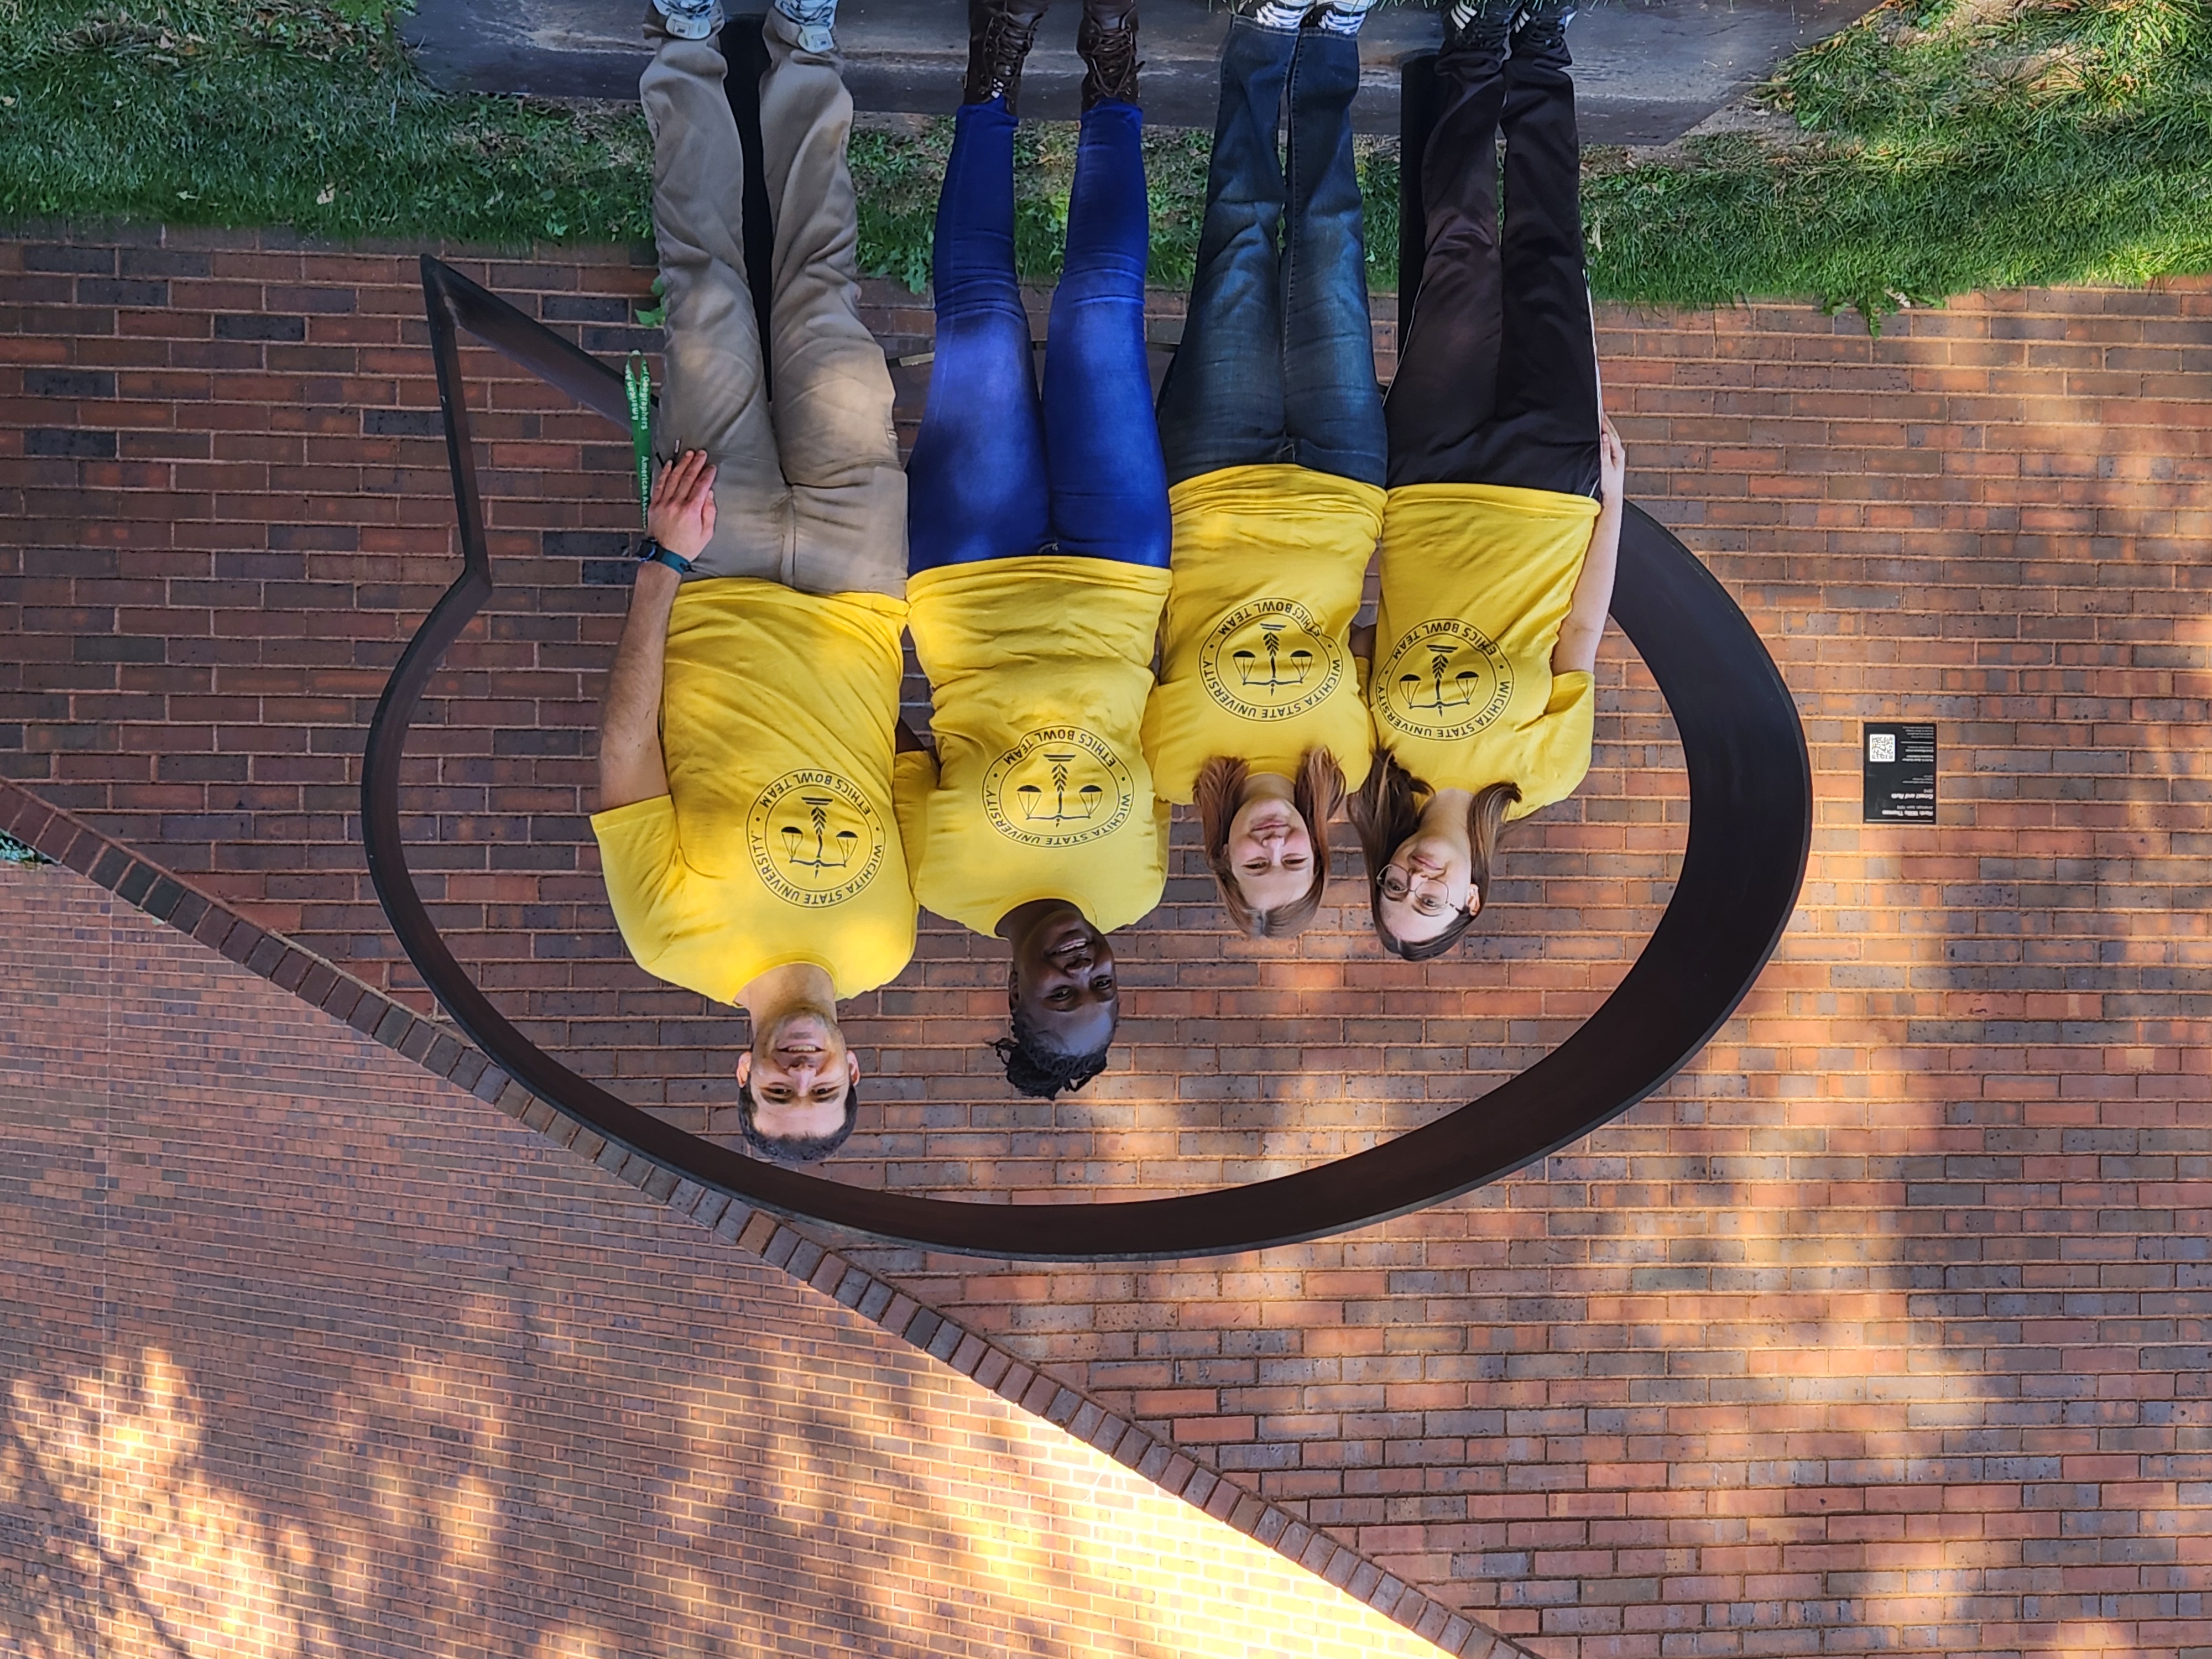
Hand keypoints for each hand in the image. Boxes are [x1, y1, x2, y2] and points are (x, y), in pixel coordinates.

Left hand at [647, 449, 717, 563]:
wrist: (664, 556)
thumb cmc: (686, 547)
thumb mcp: (706, 533)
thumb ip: (709, 512)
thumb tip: (708, 494)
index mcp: (691, 510)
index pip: (701, 486)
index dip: (707, 474)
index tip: (711, 467)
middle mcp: (677, 503)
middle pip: (688, 478)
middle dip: (696, 463)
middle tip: (701, 454)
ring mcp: (664, 503)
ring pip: (674, 478)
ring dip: (682, 464)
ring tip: (688, 454)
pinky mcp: (654, 505)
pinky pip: (660, 485)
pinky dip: (665, 473)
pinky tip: (670, 464)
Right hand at [1598, 414, 1625, 504]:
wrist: (1611, 497)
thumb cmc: (1608, 484)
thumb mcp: (1604, 467)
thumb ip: (1604, 451)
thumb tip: (1604, 436)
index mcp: (1618, 452)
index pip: (1610, 433)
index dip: (1604, 422)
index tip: (1599, 411)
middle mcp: (1619, 452)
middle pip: (1612, 432)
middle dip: (1606, 421)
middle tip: (1599, 410)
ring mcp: (1616, 456)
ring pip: (1611, 437)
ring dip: (1605, 428)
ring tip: (1600, 419)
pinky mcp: (1613, 459)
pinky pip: (1609, 443)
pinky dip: (1605, 436)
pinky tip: (1601, 434)